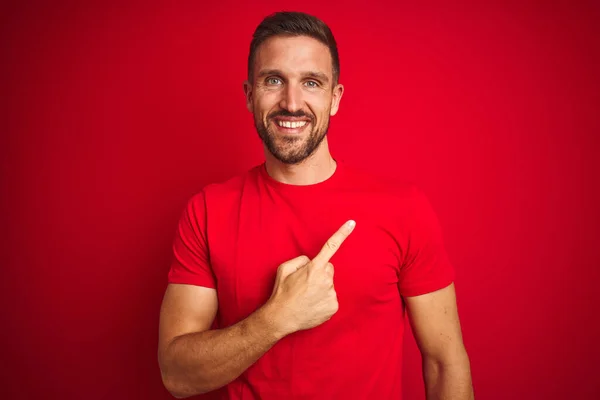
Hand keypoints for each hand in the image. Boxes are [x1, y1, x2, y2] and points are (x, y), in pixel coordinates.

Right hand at [268, 220, 355, 334]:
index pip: (330, 247)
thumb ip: (300, 259)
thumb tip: (311, 262)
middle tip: (305, 283)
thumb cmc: (281, 292)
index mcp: (314, 268)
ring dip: (321, 287)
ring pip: (329, 284)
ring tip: (306, 296)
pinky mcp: (334, 307)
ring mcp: (331, 294)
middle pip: (328, 269)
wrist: (281, 318)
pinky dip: (323, 300)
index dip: (342, 233)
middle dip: (320, 273)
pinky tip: (312, 305)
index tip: (352, 223)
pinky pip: (331, 298)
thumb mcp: (284, 269)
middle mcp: (326, 280)